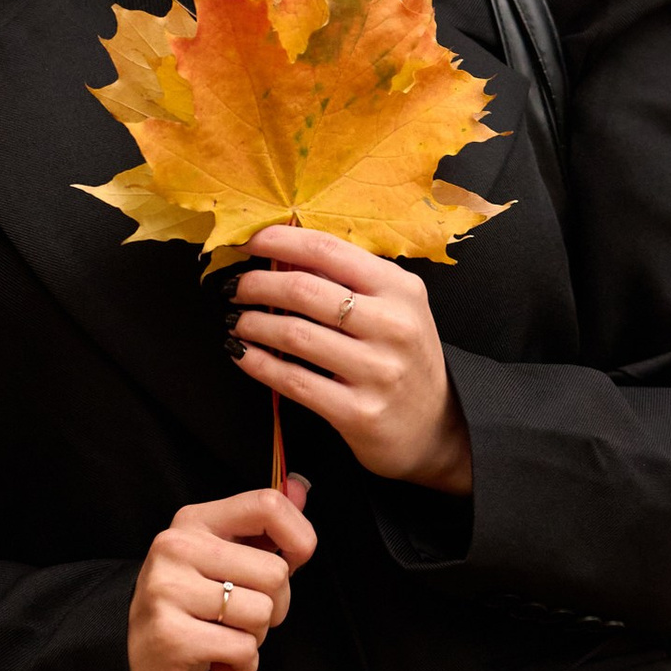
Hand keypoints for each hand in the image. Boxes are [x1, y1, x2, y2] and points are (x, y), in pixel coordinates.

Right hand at [126, 479, 315, 670]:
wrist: (132, 661)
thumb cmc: (189, 609)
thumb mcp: (222, 560)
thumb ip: (262, 527)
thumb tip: (300, 488)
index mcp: (194, 521)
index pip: (267, 505)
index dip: (299, 538)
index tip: (291, 564)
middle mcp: (176, 547)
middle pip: (275, 573)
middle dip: (275, 606)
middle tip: (241, 616)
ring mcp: (169, 589)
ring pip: (262, 614)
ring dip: (255, 638)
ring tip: (222, 635)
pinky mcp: (171, 635)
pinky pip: (244, 651)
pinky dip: (241, 665)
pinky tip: (215, 659)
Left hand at [230, 226, 474, 493]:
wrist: (435, 430)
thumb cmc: (403, 358)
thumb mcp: (394, 308)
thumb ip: (349, 279)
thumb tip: (283, 253)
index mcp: (400, 289)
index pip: (328, 250)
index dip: (279, 241)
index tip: (247, 243)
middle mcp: (393, 326)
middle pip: (304, 290)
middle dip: (257, 285)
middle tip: (235, 288)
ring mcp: (377, 371)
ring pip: (294, 335)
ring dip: (253, 324)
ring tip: (237, 321)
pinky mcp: (359, 412)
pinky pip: (294, 381)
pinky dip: (258, 363)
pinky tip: (242, 354)